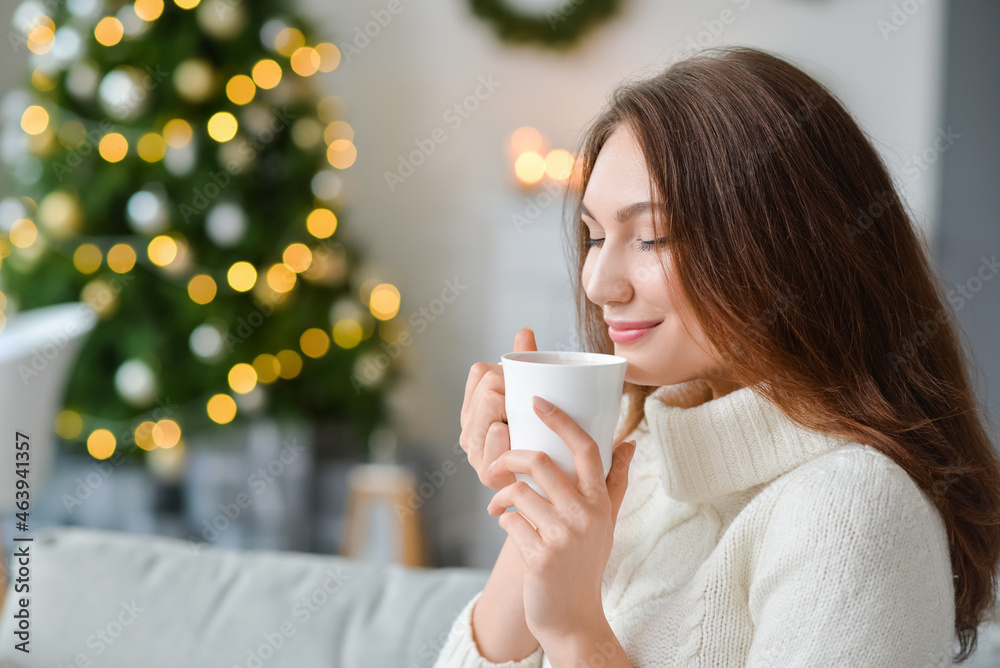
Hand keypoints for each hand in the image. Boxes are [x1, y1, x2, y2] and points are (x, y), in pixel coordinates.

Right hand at [459, 326, 537, 491]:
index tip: (517, 388)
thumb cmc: (543, 438)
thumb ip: (527, 364)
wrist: (552, 487)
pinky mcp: (488, 473)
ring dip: (508, 410)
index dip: (501, 374)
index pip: (480, 372)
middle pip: (487, 388)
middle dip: (507, 391)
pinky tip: (517, 441)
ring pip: (490, 406)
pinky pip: (496, 434)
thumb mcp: (533, 398)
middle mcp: (469, 430)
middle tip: (525, 409)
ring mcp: (476, 453)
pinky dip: (507, 435)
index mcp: (476, 408)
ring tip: (521, 425)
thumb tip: (525, 330)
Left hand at [486, 395, 636, 645]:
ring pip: (518, 491)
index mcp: (599, 501)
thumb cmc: (586, 563)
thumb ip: (614, 482)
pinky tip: (510, 532)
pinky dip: (504, 522)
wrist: (573, 617)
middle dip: (508, 458)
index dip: (561, 421)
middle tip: (496, 467)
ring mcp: (563, 537)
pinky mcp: (540, 557)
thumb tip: (630, 442)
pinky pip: (510, 522)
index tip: (538, 401)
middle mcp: (585, 515)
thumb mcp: (605, 521)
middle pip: (539, 462)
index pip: (586, 449)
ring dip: (500, 497)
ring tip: (498, 507)